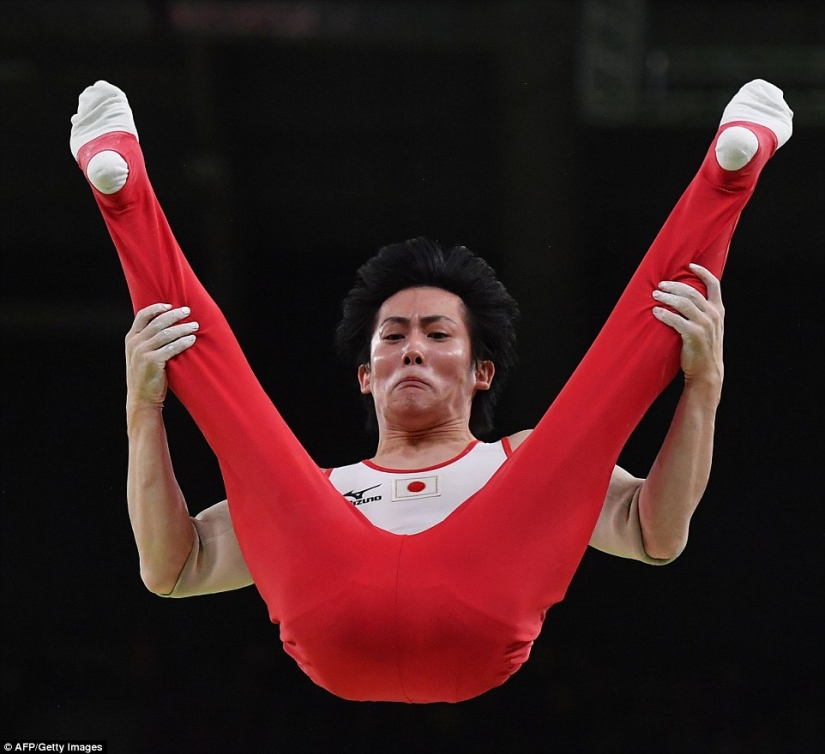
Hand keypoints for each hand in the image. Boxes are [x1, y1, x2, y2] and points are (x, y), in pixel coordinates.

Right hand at [125, 303, 198, 405]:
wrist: (142, 398)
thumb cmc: (147, 375)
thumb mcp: (141, 355)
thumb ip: (149, 341)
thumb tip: (169, 325)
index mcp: (131, 339)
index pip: (142, 315)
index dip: (157, 308)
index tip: (170, 305)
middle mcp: (135, 343)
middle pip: (157, 322)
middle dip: (174, 315)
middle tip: (188, 311)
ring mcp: (142, 352)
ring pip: (166, 334)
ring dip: (182, 328)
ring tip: (195, 326)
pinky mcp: (152, 362)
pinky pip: (171, 348)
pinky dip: (183, 342)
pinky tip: (192, 340)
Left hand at [652, 264, 723, 387]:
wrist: (707, 372)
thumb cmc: (703, 348)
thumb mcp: (708, 327)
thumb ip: (700, 313)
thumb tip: (682, 299)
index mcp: (718, 310)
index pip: (714, 284)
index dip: (702, 272)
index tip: (690, 265)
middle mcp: (713, 315)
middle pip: (692, 292)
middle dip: (674, 286)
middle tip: (660, 285)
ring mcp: (705, 325)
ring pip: (683, 303)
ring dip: (667, 297)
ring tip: (655, 296)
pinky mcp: (694, 335)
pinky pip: (676, 320)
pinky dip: (665, 314)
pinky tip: (655, 312)